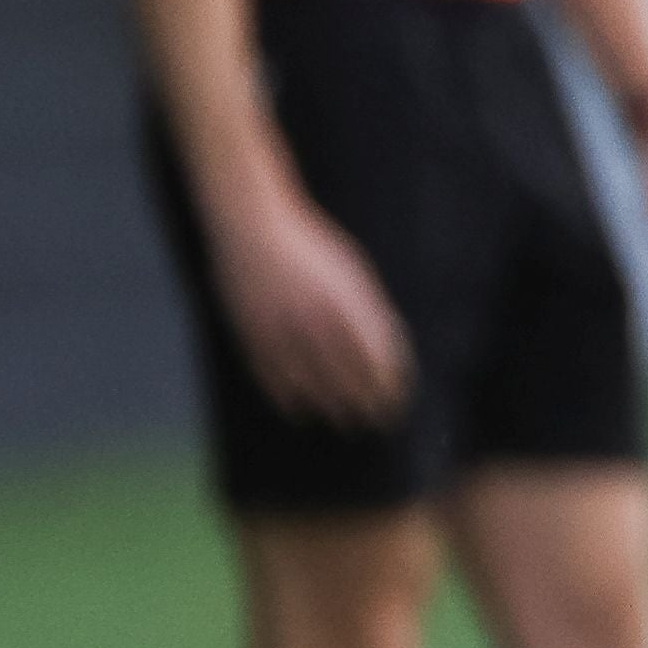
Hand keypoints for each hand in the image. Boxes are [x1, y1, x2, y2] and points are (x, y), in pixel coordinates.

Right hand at [203, 174, 414, 428]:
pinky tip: (299, 410)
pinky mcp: (251, 336)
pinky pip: (271, 378)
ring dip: (328, 406)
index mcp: (346, 305)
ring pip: (308, 384)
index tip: (397, 402)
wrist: (253, 227)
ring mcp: (280, 331)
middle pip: (345, 378)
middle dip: (364, 404)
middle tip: (375, 421)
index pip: (376, 362)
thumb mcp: (353, 275)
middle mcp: (314, 323)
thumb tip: (388, 353)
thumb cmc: (313, 249)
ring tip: (341, 420)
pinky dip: (287, 398)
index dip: (388, 387)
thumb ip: (370, 313)